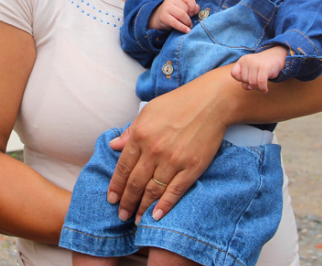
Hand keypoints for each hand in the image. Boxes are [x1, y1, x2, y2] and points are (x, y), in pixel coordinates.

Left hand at [106, 74, 230, 222]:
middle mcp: (154, 150)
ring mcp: (174, 160)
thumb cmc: (178, 103)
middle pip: (135, 183)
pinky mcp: (192, 167)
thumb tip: (114, 145)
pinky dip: (164, 206)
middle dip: (126, 202)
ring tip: (136, 219)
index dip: (116, 186)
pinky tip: (156, 216)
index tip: (111, 199)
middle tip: (121, 214)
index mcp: (140, 135)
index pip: (123, 167)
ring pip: (153, 190)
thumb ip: (130, 131)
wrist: (210, 102)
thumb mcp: (148, 111)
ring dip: (142, 208)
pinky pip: (175, 191)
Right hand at [147, 0, 199, 33]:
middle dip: (190, 16)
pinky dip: (183, 28)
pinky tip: (187, 31)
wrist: (158, 17)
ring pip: (182, 15)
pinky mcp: (164, 17)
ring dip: (188, 22)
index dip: (193, 7)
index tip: (192, 13)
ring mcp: (167, 7)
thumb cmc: (174, 12)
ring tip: (189, 26)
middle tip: (189, 21)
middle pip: (186, 8)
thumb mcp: (182, 6)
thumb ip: (192, 7)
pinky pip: (176, 23)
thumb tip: (198, 10)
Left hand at [231, 47, 287, 92]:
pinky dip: (263, 88)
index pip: (234, 74)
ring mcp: (256, 63)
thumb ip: (246, 80)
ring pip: (252, 83)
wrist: (277, 57)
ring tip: (262, 86)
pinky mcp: (264, 67)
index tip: (248, 78)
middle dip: (251, 84)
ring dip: (258, 88)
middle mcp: (247, 60)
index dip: (240, 80)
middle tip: (258, 82)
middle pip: (244, 80)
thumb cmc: (262, 67)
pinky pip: (261, 82)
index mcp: (242, 60)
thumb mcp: (251, 71)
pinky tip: (265, 90)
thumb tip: (248, 87)